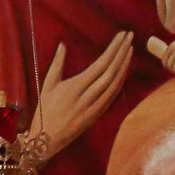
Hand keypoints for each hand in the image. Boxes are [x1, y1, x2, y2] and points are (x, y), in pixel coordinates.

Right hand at [28, 33, 135, 157]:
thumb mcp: (47, 86)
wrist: (46, 139)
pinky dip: (121, 81)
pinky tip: (124, 70)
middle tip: (130, 36)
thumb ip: (57, 64)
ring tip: (130, 49)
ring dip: (125, 65)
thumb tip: (63, 44)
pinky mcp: (98, 115)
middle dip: (122, 52)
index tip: (121, 35)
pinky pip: (113, 96)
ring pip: (115, 84)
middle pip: (111, 72)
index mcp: (74, 87)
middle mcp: (87, 97)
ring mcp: (95, 107)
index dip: (113, 49)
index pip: (100, 64)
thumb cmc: (44, 111)